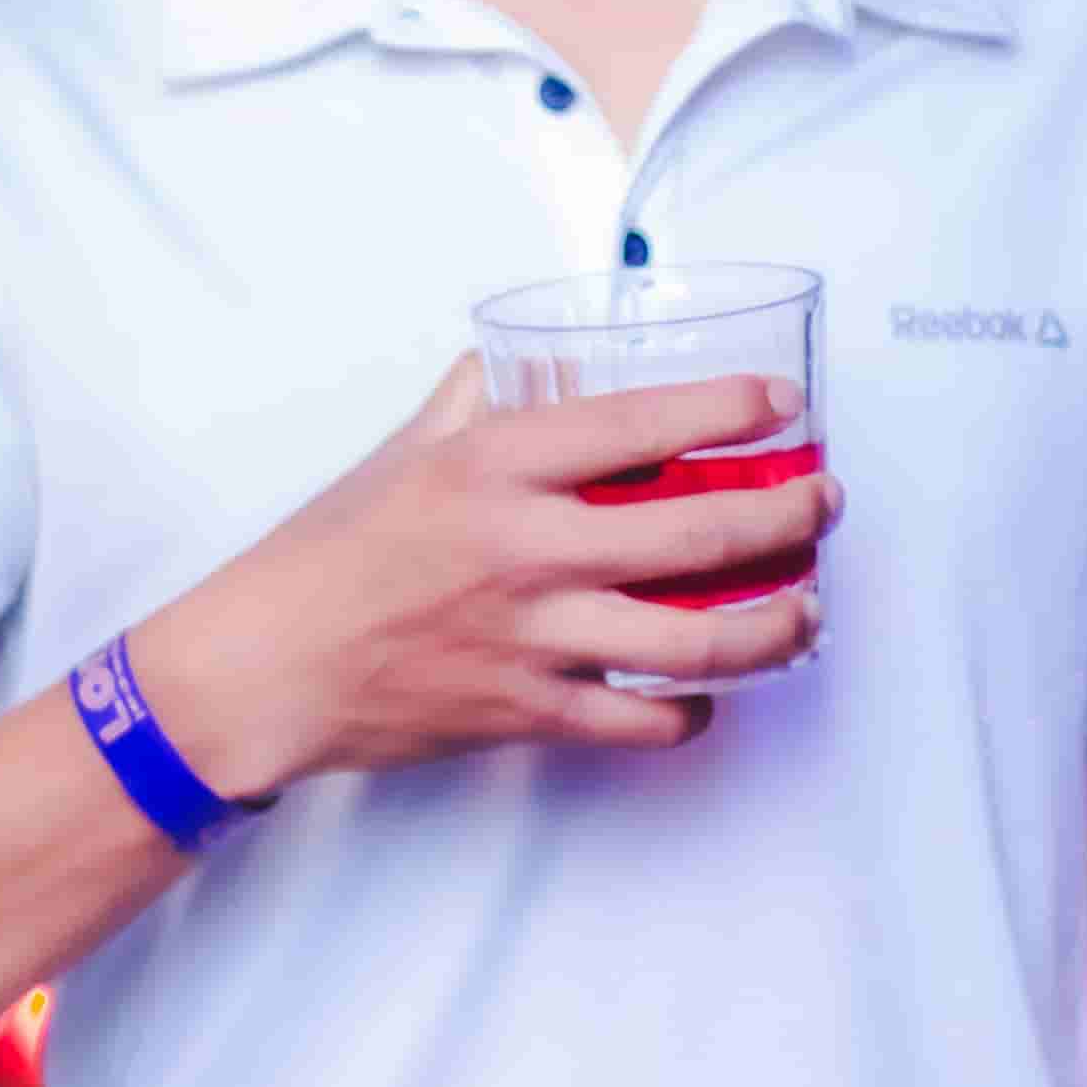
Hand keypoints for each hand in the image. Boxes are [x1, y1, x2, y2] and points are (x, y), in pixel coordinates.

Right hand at [138, 355, 836, 796]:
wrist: (264, 667)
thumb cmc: (324, 555)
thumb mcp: (397, 456)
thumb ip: (465, 409)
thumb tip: (504, 366)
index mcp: (497, 465)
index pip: (643, 421)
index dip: (730, 411)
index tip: (783, 409)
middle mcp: (529, 546)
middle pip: (704, 531)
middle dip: (790, 517)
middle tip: (822, 505)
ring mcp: (535, 636)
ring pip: (700, 639)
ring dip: (776, 627)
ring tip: (807, 611)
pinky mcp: (528, 713)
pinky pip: (644, 720)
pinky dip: (693, 712)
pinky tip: (708, 697)